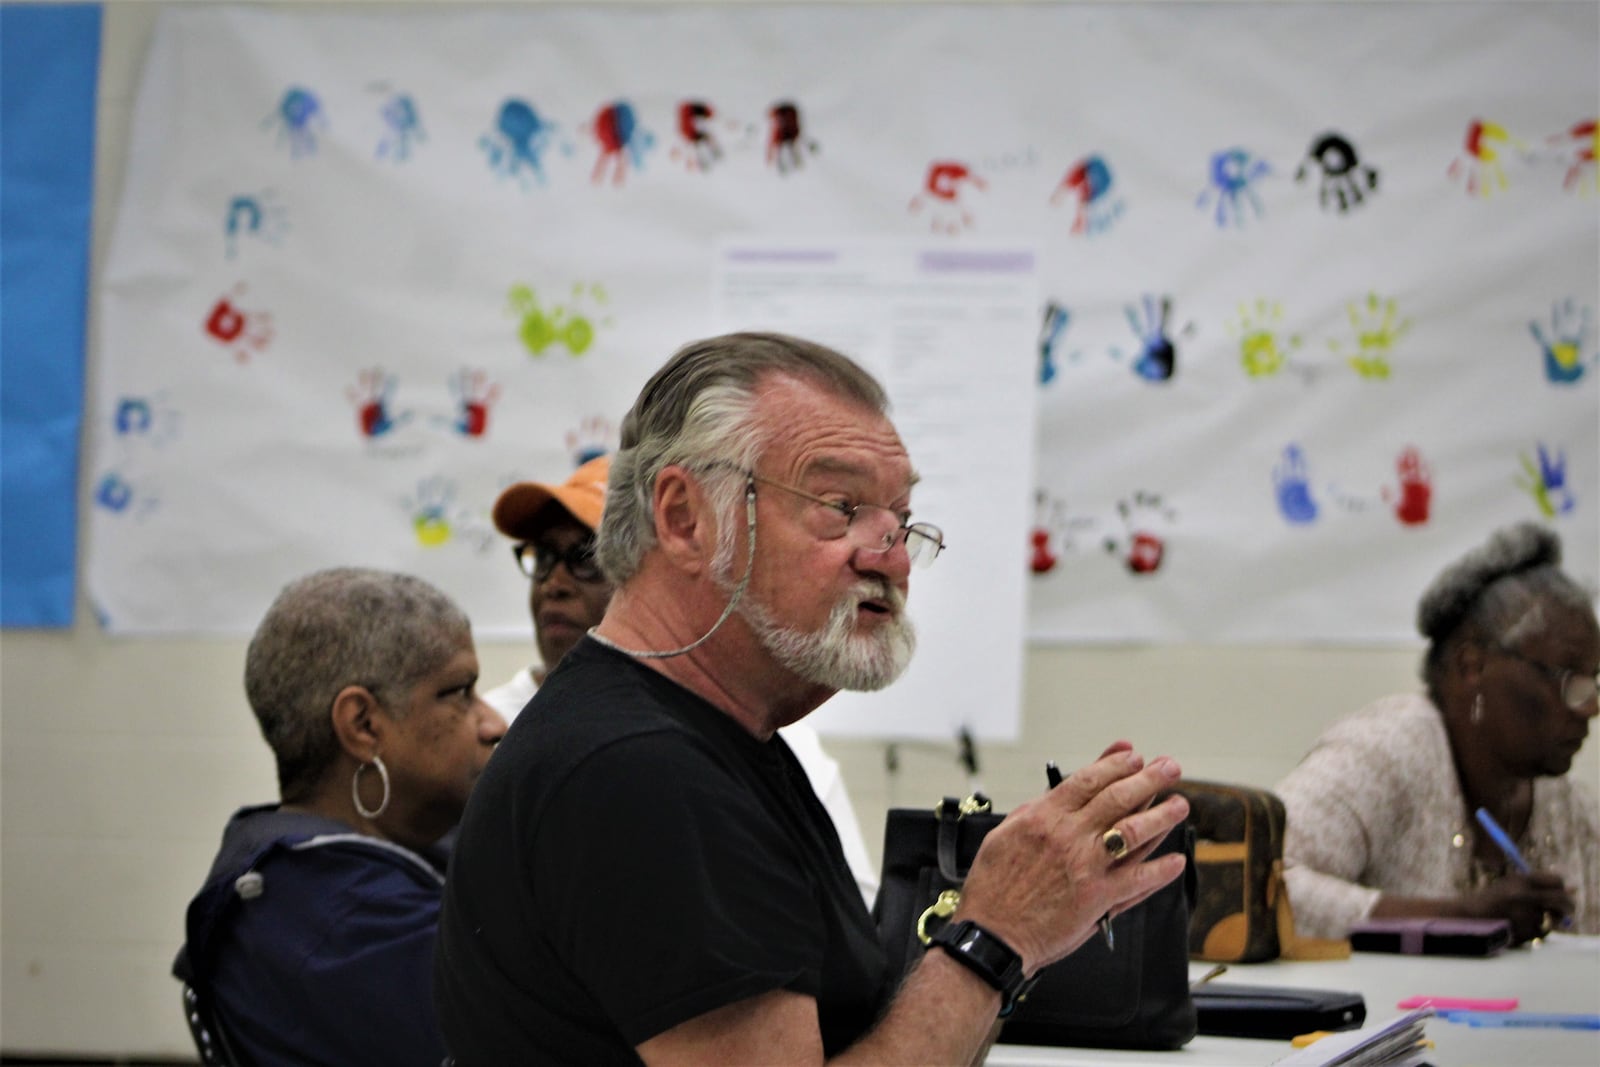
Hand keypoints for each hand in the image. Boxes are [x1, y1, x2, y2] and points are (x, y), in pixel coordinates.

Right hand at [954, 747, 1188, 972]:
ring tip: (1179, 804)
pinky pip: (1139, 880)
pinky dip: (1161, 869)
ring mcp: (1087, 867)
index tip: (1134, 756)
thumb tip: (1060, 788)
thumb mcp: (1005, 833)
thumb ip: (1036, 810)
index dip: (1116, 765)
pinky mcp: (1099, 899)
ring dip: (1162, 816)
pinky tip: (1176, 859)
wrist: (993, 933)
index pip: (1088, 780)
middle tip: (1169, 768)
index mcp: (1043, 818)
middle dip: (1149, 779)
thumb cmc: (994, 887)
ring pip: (1134, 832)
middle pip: (1118, 798)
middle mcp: (1069, 837)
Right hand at [1463, 871, 1573, 944]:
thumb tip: (1573, 889)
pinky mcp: (1525, 932)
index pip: (1557, 881)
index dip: (1561, 888)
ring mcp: (1526, 915)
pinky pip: (1542, 932)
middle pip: (1563, 900)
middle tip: (1563, 912)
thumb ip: (1538, 887)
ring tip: (1525, 919)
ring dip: (1544, 920)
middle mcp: (1526, 896)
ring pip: (1551, 919)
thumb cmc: (1492, 901)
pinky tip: (1518, 928)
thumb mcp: (1511, 885)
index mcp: (1521, 880)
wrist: (1469, 918)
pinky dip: (1535, 931)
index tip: (1560, 893)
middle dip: (1566, 907)